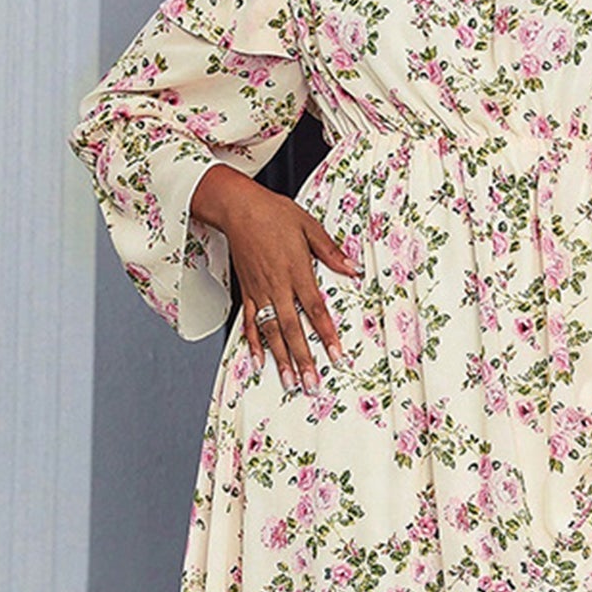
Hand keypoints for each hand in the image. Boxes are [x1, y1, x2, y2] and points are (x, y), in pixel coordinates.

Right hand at [191, 165, 361, 392]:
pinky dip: (253, 343)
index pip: (315, 309)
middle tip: (312, 383)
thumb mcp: (309, 226)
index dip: (326, 334)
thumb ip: (331, 251)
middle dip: (303, 359)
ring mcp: (260, 291)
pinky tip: (259, 361)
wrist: (238, 208)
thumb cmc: (274, 214)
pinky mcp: (247, 292)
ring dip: (281, 359)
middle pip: (292, 329)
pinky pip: (251, 322)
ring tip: (289, 382)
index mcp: (296, 270)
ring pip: (271, 332)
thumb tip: (353, 268)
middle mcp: (277, 285)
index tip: (336, 355)